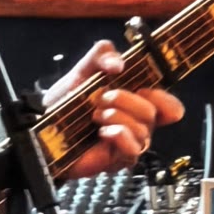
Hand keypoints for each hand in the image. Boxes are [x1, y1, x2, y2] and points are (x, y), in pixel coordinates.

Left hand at [44, 39, 184, 177]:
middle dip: (126, 100)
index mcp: (136, 103)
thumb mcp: (84, 69)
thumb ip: (102, 54)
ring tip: (96, 115)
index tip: (144, 88)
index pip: (170, 107)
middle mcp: (136, 124)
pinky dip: (119, 136)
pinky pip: (133, 150)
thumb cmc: (66, 102)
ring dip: (117, 117)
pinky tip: (102, 132)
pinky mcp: (117, 159)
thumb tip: (118, 63)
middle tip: (102, 98)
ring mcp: (128, 143)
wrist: (43, 126)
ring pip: (144, 131)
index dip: (164, 99)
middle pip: (154, 113)